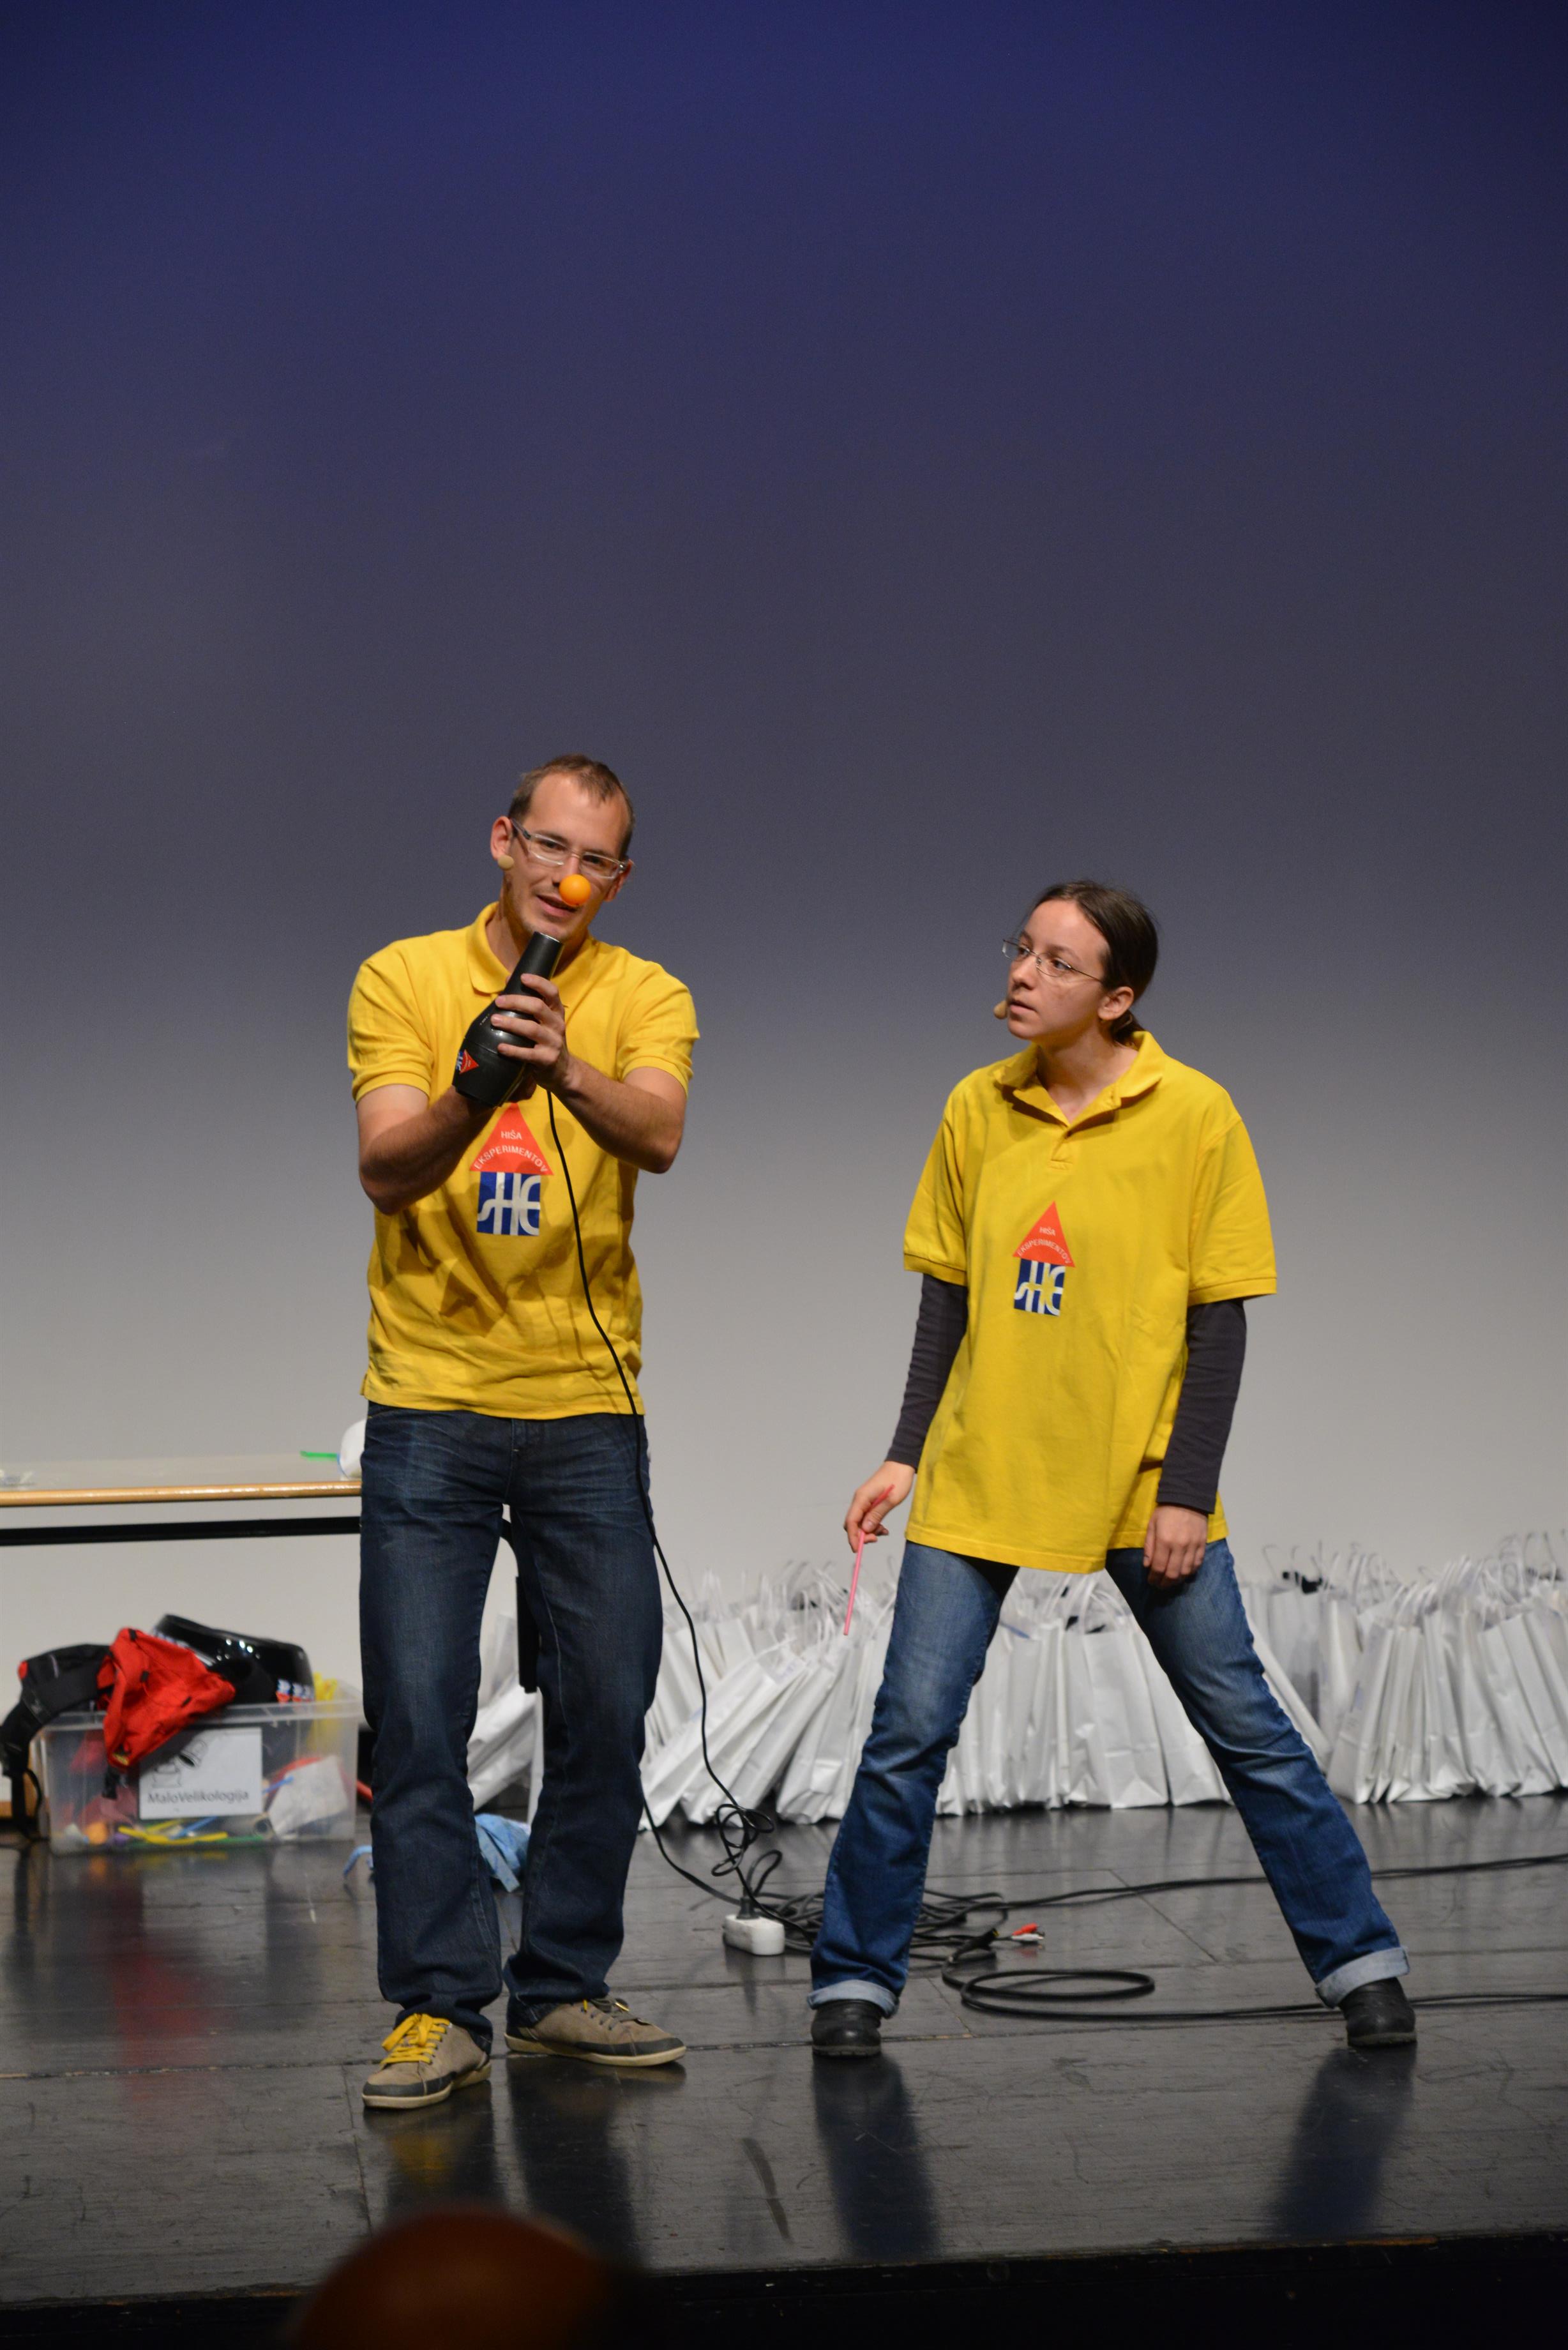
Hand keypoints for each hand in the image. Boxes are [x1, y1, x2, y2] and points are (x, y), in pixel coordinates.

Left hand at [489, 976, 570, 1094]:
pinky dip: (513, 1050)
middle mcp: (557, 1025)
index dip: (538, 982)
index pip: (552, 992)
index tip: (522, 977)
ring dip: (511, 1023)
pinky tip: (500, 1047)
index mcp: (557, 1012)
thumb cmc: (546, 1040)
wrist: (562, 1070)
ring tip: (494, 1020)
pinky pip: (528, 1054)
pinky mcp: (547, 1060)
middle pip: (538, 1007)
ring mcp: (553, 1043)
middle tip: (498, 1001)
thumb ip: (528, 1001)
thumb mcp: (543, 1021)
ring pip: (532, 1029)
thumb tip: (508, 979)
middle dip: (516, 1002)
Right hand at [845, 1462, 913, 1550]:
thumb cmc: (898, 1479)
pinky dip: (873, 1525)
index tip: (858, 1549)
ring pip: (860, 1522)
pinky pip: (866, 1517)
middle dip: (861, 1535)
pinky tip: (883, 1528)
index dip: (853, 1536)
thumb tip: (865, 1529)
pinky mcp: (869, 1502)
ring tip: (883, 1531)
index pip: (851, 1521)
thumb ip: (877, 1515)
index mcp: (862, 1498)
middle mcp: (859, 1500)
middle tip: (877, 1538)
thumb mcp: (891, 1500)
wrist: (901, 1465)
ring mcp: (864, 1500)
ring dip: (869, 1530)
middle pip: (853, 1523)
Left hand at [1142, 1504, 1208, 1590]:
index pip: (1159, 1567)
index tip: (1151, 1581)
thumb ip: (1149, 1546)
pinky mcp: (1203, 1545)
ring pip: (1187, 1572)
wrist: (1188, 1498)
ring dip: (1178, 1580)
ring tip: (1171, 1582)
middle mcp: (1180, 1546)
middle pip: (1173, 1573)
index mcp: (1164, 1541)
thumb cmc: (1166, 1511)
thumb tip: (1147, 1566)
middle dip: (1165, 1583)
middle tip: (1160, 1586)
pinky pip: (1198, 1564)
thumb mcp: (1152, 1525)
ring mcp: (1193, 1546)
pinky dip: (1191, 1572)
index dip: (1154, 1578)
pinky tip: (1184, 1573)